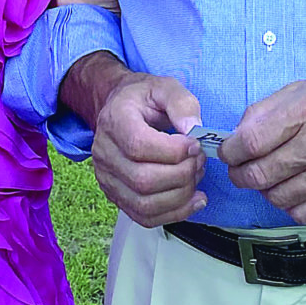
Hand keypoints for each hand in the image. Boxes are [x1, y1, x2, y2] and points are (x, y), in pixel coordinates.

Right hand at [89, 64, 206, 227]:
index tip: (196, 144)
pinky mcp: (117, 196)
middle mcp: (105, 153)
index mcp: (114, 121)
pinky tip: (194, 200)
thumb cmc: (144, 98)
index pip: (139, 146)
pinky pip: (144, 217)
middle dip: (182, 174)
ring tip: (197, 176)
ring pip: (144, 204)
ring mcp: (107, 179)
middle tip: (200, 160)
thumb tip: (194, 129)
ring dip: (181, 196)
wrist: (120, 108)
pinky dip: (174, 214)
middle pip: (143, 180)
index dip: (174, 151)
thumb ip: (181, 103)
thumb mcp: (164, 87)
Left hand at [222, 67, 305, 224]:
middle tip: (239, 169)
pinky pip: (303, 214)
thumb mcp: (300, 89)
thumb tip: (236, 137)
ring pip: (278, 198)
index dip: (230, 151)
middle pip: (260, 174)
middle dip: (240, 174)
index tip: (227, 151)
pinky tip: (289, 190)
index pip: (252, 142)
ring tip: (266, 177)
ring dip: (263, 190)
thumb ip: (264, 112)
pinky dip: (288, 206)